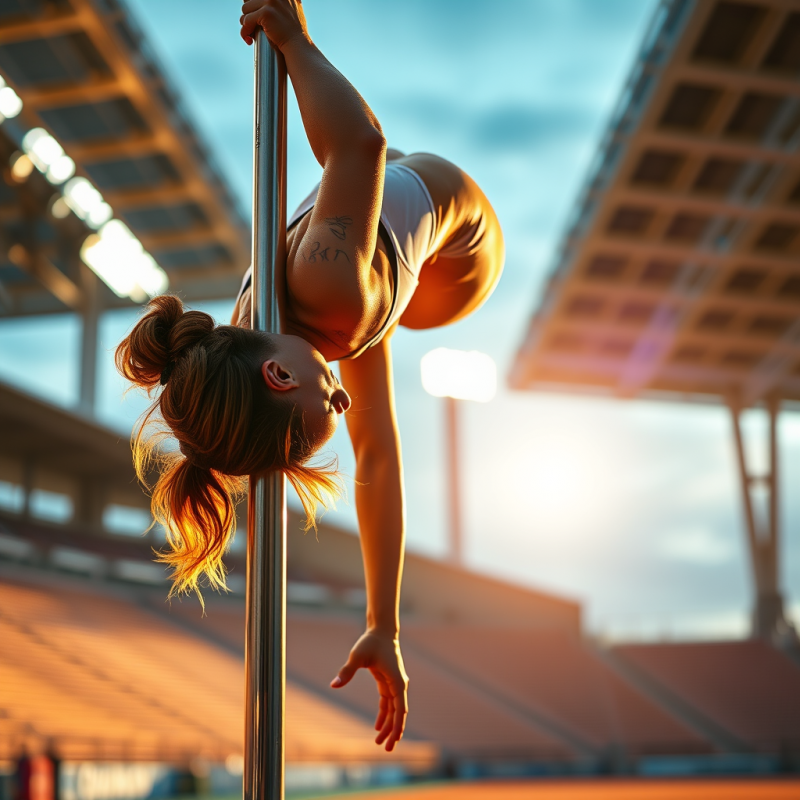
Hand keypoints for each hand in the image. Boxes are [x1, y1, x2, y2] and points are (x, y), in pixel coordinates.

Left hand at [240, 0, 308, 48]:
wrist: (298, 45)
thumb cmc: (293, 33)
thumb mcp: (291, 9)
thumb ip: (281, 2)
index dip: (254, 7)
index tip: (255, 17)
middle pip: (249, 0)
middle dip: (249, 14)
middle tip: (252, 27)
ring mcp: (271, 1)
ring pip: (245, 8)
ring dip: (246, 23)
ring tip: (252, 33)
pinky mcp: (266, 13)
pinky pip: (246, 20)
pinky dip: (245, 31)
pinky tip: (250, 39)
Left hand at [330, 629, 408, 750]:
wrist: (380, 631)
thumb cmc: (370, 642)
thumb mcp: (357, 655)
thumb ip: (347, 671)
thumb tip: (334, 685)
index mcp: (396, 680)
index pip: (400, 707)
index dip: (397, 724)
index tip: (395, 739)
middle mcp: (398, 684)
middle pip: (398, 713)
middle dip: (393, 731)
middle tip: (387, 749)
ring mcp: (394, 683)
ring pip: (393, 710)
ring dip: (388, 725)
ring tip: (379, 742)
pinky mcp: (388, 682)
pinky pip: (388, 703)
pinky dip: (384, 715)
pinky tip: (377, 727)